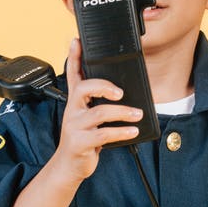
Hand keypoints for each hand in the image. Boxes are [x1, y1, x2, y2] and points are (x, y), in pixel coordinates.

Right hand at [53, 38, 141, 180]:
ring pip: (99, 113)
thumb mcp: (88, 118)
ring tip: (137, 114)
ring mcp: (74, 126)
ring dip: (122, 113)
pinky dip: (121, 132)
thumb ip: (100, 104)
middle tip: (121, 92)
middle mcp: (72, 110)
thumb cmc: (83, 139)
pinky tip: (133, 130)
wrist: (69, 165)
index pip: (72, 74)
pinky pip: (104, 134)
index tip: (77, 41)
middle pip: (83, 88)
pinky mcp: (80, 142)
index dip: (74, 56)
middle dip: (104, 86)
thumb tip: (124, 92)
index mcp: (75, 102)